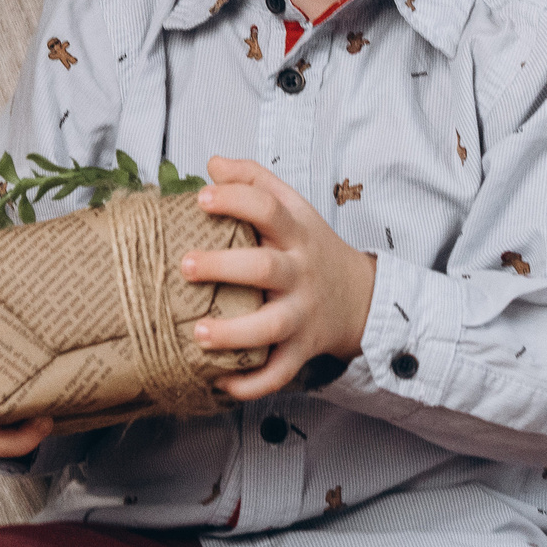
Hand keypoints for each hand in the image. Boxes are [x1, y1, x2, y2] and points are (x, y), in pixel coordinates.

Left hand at [183, 158, 376, 400]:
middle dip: (225, 267)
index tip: (201, 198)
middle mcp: (300, 274)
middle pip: (266, 268)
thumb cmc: (311, 248)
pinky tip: (220, 382)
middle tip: (186, 266)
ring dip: (235, 333)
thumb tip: (214, 163)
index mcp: (296, 234)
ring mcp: (302, 315)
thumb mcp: (294, 208)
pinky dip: (251, 383)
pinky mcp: (302, 350)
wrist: (360, 297)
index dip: (236, 199)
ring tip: (198, 333)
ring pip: (271, 327)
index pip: (269, 208)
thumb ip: (256, 181)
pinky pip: (278, 372)